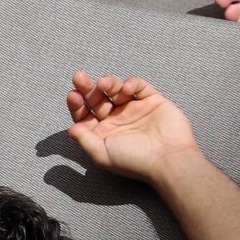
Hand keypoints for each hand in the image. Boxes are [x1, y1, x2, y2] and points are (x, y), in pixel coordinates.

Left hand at [65, 73, 199, 182]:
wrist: (168, 159)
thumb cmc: (134, 161)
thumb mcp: (101, 154)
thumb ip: (84, 140)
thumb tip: (71, 129)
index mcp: (103, 132)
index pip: (85, 114)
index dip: (77, 104)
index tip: (72, 95)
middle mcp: (117, 119)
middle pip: (97, 99)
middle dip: (87, 88)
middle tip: (79, 78)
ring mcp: (134, 108)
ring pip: (116, 89)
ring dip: (108, 83)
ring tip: (103, 83)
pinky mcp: (152, 100)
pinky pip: (139, 86)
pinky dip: (132, 84)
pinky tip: (127, 89)